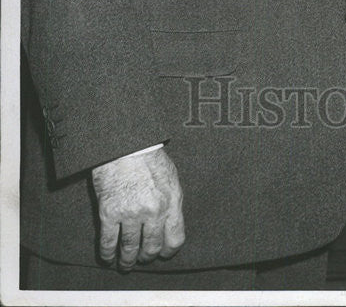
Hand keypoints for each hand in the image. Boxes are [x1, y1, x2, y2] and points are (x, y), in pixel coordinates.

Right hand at [92, 147, 184, 269]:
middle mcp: (154, 211)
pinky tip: (108, 257)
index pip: (175, 239)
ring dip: (127, 261)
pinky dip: (108, 253)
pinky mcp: (110, 213)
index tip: (163, 253)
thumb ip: (171, 202)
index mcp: (172, 201)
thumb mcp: (170, 178)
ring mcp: (131, 213)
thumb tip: (169, 224)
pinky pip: (109, 242)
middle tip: (142, 258)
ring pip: (129, 249)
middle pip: (151, 247)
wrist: (126, 144)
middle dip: (147, 257)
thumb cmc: (149, 157)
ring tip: (125, 264)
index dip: (168, 251)